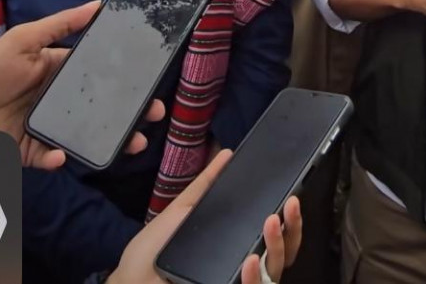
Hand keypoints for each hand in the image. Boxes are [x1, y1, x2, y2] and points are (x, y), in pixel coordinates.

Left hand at [0, 2, 164, 168]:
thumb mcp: (24, 39)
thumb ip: (61, 24)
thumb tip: (99, 4)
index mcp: (60, 70)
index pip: (100, 74)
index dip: (125, 78)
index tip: (150, 81)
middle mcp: (59, 99)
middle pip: (101, 107)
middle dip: (131, 112)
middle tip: (153, 114)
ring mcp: (48, 126)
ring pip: (86, 134)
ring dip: (111, 139)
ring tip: (132, 142)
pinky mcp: (30, 151)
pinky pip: (51, 157)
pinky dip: (58, 158)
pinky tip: (63, 155)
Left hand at [108, 150, 302, 283]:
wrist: (131, 280)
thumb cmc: (154, 251)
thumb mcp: (183, 210)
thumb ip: (206, 184)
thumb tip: (228, 154)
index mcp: (236, 243)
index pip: (275, 234)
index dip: (290, 218)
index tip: (293, 195)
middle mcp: (243, 266)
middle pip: (285, 252)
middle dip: (294, 227)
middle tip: (290, 203)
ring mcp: (236, 281)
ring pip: (276, 272)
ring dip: (278, 245)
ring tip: (271, 221)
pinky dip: (255, 277)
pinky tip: (250, 259)